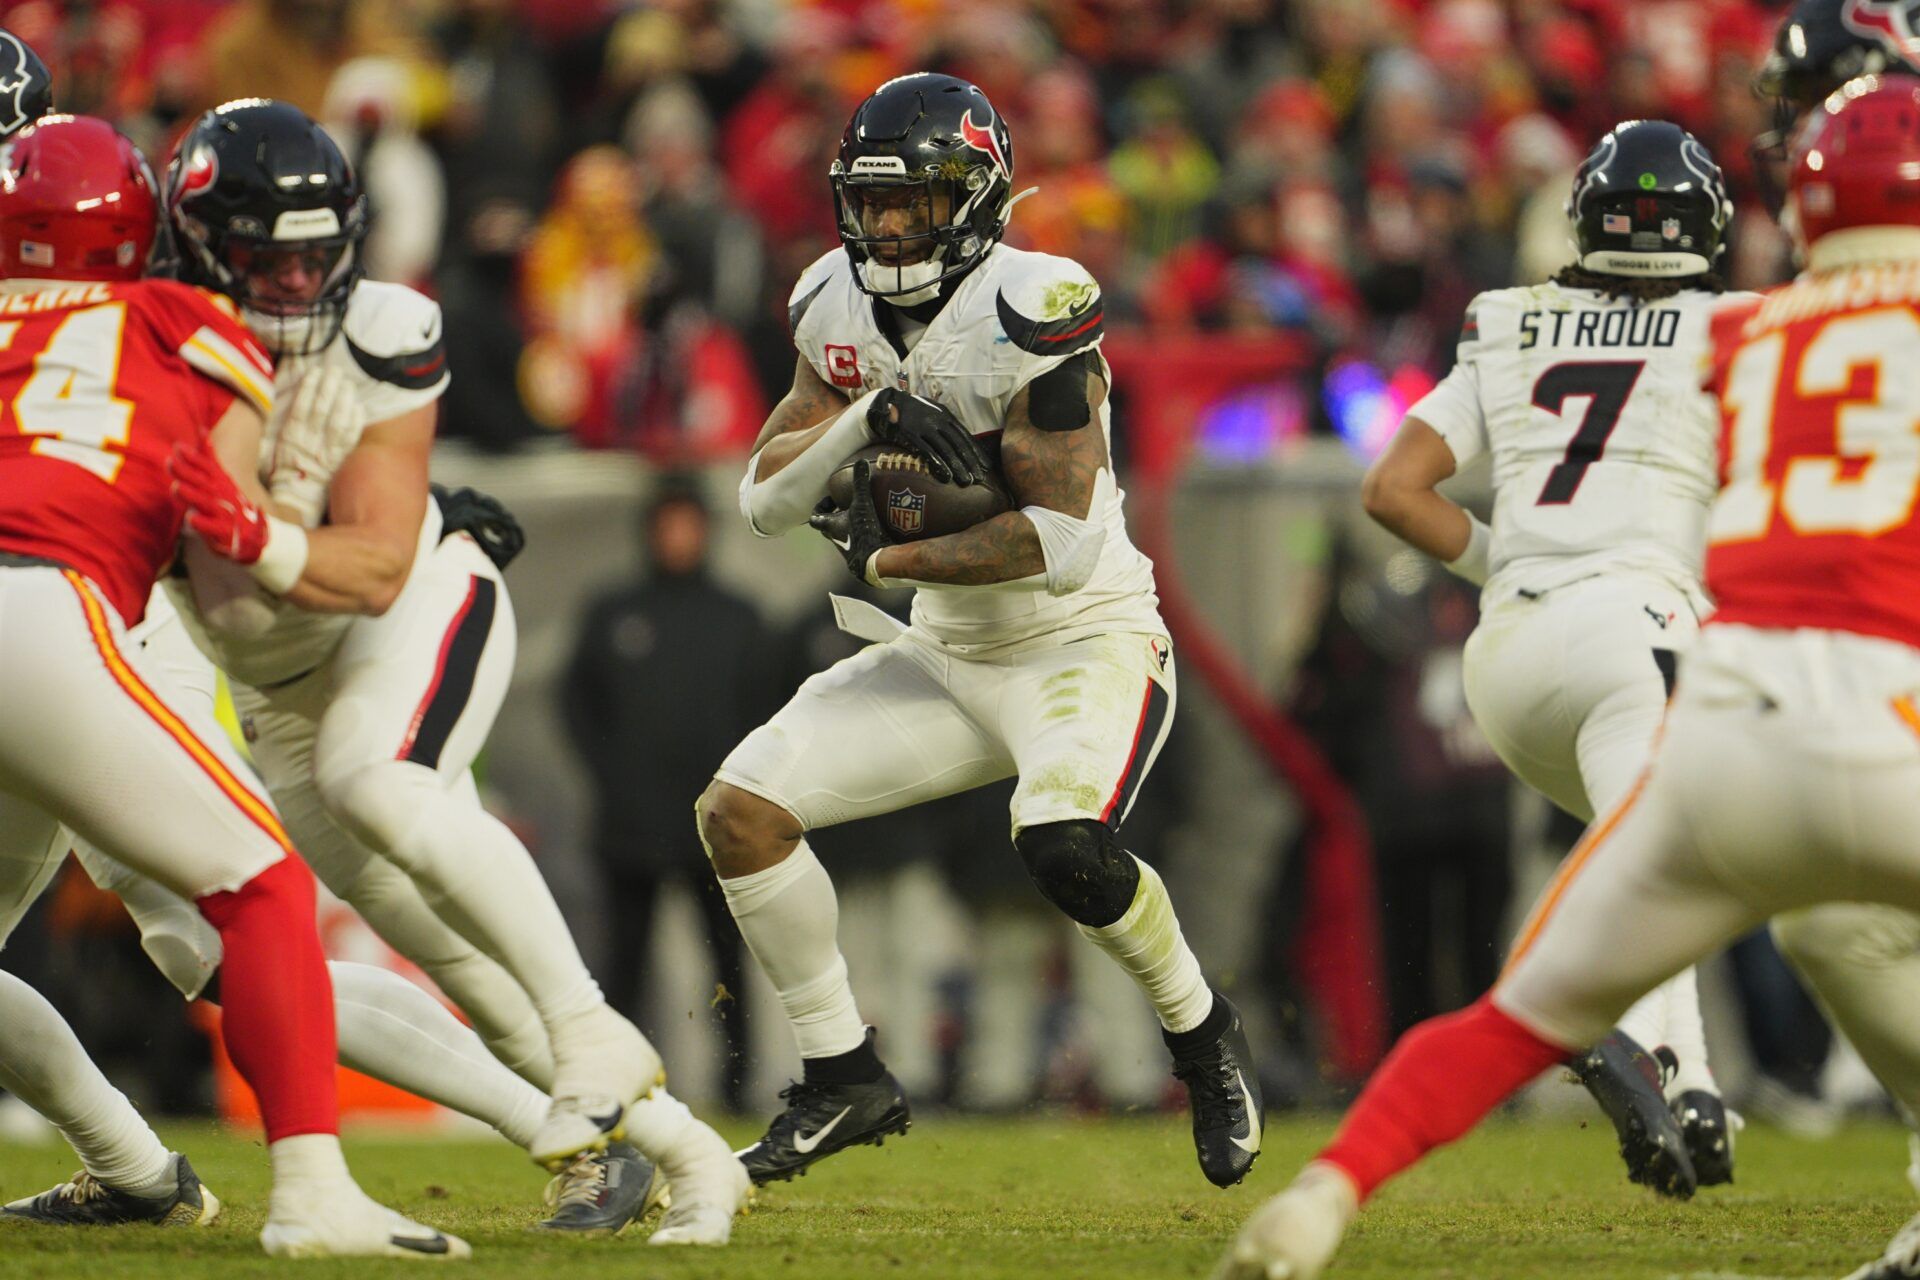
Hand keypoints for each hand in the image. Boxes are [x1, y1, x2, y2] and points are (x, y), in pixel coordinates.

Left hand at [169, 438, 267, 563]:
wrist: (256, 538)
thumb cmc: (231, 505)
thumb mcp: (222, 479)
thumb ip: (209, 458)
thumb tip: (201, 429)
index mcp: (220, 483)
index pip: (207, 467)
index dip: (193, 457)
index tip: (178, 447)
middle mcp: (222, 496)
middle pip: (202, 482)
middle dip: (187, 473)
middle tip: (170, 462)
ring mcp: (224, 514)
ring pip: (206, 503)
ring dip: (192, 495)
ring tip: (177, 488)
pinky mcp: (225, 533)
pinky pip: (212, 528)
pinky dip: (202, 524)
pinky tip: (191, 519)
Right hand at [267, 366, 365, 525]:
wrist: (296, 496)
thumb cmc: (284, 466)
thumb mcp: (276, 444)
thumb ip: (283, 423)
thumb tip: (283, 396)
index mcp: (290, 438)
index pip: (301, 408)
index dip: (309, 389)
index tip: (315, 371)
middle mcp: (309, 443)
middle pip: (322, 411)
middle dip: (329, 389)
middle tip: (335, 370)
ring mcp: (326, 452)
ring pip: (338, 422)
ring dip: (344, 401)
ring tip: (347, 383)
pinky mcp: (339, 459)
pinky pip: (350, 440)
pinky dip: (355, 423)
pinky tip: (359, 406)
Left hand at [808, 459, 888, 585]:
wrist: (873, 563)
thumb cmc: (862, 533)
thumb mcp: (862, 504)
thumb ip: (860, 484)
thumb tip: (860, 462)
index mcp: (830, 526)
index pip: (814, 518)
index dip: (819, 508)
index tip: (831, 500)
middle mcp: (835, 539)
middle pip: (827, 527)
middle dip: (835, 516)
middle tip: (846, 506)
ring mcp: (847, 549)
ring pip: (842, 535)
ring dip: (848, 526)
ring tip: (862, 516)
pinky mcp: (860, 556)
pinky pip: (856, 543)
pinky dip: (861, 536)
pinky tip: (875, 530)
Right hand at [867, 387, 986, 485]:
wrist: (888, 401)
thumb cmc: (913, 411)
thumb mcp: (933, 412)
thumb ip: (945, 425)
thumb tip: (961, 442)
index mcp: (945, 415)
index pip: (965, 436)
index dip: (976, 452)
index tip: (986, 466)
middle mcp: (938, 420)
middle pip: (958, 444)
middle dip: (970, 462)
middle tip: (980, 478)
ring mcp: (924, 427)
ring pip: (946, 449)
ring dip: (958, 467)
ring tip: (966, 481)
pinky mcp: (911, 435)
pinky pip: (927, 452)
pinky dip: (938, 465)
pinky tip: (946, 476)